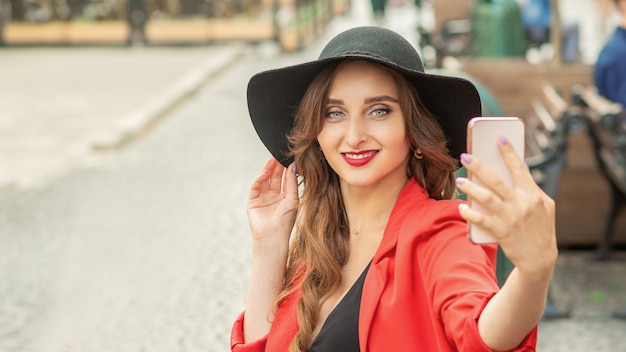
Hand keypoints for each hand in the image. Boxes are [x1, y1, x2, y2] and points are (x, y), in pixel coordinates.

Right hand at [247, 158, 298, 243]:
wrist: (273, 237)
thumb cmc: (286, 222)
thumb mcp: (293, 199)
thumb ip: (292, 182)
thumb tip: (293, 166)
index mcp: (285, 198)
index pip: (285, 179)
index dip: (286, 169)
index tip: (289, 158)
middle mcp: (274, 197)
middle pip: (275, 178)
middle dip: (277, 166)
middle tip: (279, 154)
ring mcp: (263, 199)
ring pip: (265, 180)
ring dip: (268, 170)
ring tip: (272, 159)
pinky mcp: (253, 202)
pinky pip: (256, 187)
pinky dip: (260, 179)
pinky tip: (265, 173)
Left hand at [456, 137, 557, 280]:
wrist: (540, 259)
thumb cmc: (540, 229)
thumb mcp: (544, 207)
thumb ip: (530, 190)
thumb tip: (515, 169)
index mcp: (534, 195)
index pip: (520, 168)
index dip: (509, 152)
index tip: (498, 137)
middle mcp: (523, 204)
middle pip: (497, 180)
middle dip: (480, 166)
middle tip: (465, 156)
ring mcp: (512, 218)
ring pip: (487, 198)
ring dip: (471, 188)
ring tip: (460, 180)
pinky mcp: (502, 232)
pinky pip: (481, 219)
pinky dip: (470, 213)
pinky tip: (461, 207)